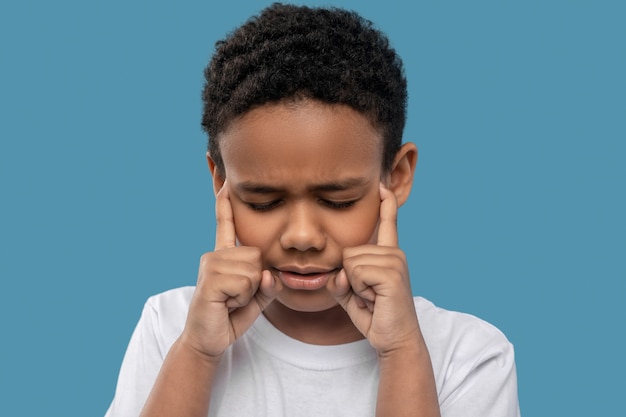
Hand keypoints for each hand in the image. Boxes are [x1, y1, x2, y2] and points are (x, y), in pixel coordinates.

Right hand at [181, 182, 280, 358]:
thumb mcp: (257, 297)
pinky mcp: (210, 279)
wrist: (209, 339)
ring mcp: (210, 265)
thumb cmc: (232, 315)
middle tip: (238, 295)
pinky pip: (245, 282)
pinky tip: (227, 303)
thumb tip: (270, 273)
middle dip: (257, 280)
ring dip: (250, 291)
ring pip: (254, 269)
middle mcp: (215, 255)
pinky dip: (243, 297)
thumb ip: (269, 282)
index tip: (225, 181)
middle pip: (257, 255)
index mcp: (224, 255)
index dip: (225, 203)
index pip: (225, 224)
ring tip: (232, 299)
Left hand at [327, 184, 419, 353]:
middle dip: (349, 277)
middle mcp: (395, 253)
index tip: (382, 186)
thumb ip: (340, 279)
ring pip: (350, 262)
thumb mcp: (350, 294)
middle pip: (349, 251)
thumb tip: (338, 273)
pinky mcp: (392, 273)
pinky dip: (359, 290)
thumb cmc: (375, 316)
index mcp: (388, 255)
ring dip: (354, 285)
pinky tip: (375, 300)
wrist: (394, 340)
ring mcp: (395, 262)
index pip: (387, 224)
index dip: (385, 204)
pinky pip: (356, 272)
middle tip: (369, 295)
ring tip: (373, 298)